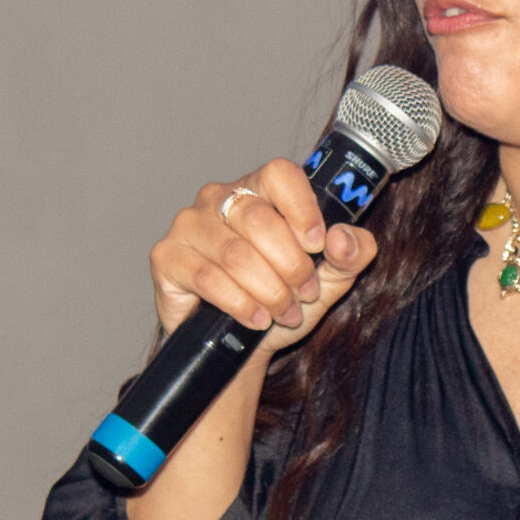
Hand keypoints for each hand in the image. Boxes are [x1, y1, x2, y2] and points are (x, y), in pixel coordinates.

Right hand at [148, 158, 377, 351]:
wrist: (241, 345)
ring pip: (236, 254)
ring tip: (283, 312)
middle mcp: (218, 198)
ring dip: (268, 290)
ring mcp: (188, 225)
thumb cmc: (281, 299)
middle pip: (259, 220)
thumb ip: (352, 254)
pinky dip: (239, 303)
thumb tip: (342, 237)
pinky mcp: (167, 257)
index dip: (302, 208)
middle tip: (304, 294)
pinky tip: (255, 318)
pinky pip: (207, 277)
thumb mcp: (330, 279)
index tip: (317, 245)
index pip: (279, 175)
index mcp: (259, 189)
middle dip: (291, 266)